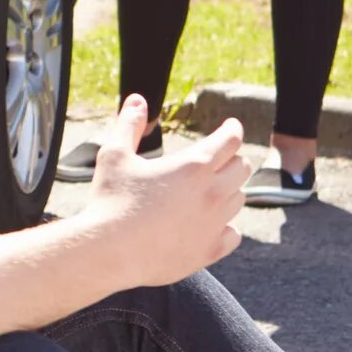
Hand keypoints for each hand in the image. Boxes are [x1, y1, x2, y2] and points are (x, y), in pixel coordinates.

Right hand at [80, 97, 248, 286]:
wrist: (108, 252)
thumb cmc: (110, 201)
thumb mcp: (114, 155)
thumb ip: (129, 125)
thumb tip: (138, 100)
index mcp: (193, 166)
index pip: (230, 140)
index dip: (232, 129)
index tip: (230, 127)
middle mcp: (211, 194)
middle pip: (242, 168)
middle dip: (233, 158)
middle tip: (221, 158)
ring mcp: (213, 225)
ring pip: (239, 200)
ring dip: (229, 190)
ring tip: (210, 190)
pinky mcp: (208, 251)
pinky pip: (233, 235)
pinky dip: (226, 227)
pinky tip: (211, 224)